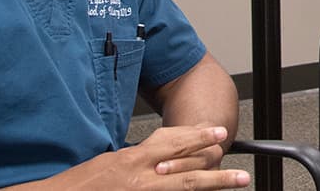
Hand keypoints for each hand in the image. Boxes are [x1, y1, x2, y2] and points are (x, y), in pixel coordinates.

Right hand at [37, 124, 246, 189]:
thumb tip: (163, 158)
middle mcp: (140, 178)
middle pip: (187, 171)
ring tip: (234, 183)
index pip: (172, 143)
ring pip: (183, 188)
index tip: (218, 133)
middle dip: (216, 169)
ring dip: (210, 186)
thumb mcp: (111, 160)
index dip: (199, 137)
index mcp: (132, 160)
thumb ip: (138, 159)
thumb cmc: (78, 182)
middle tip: (241, 171)